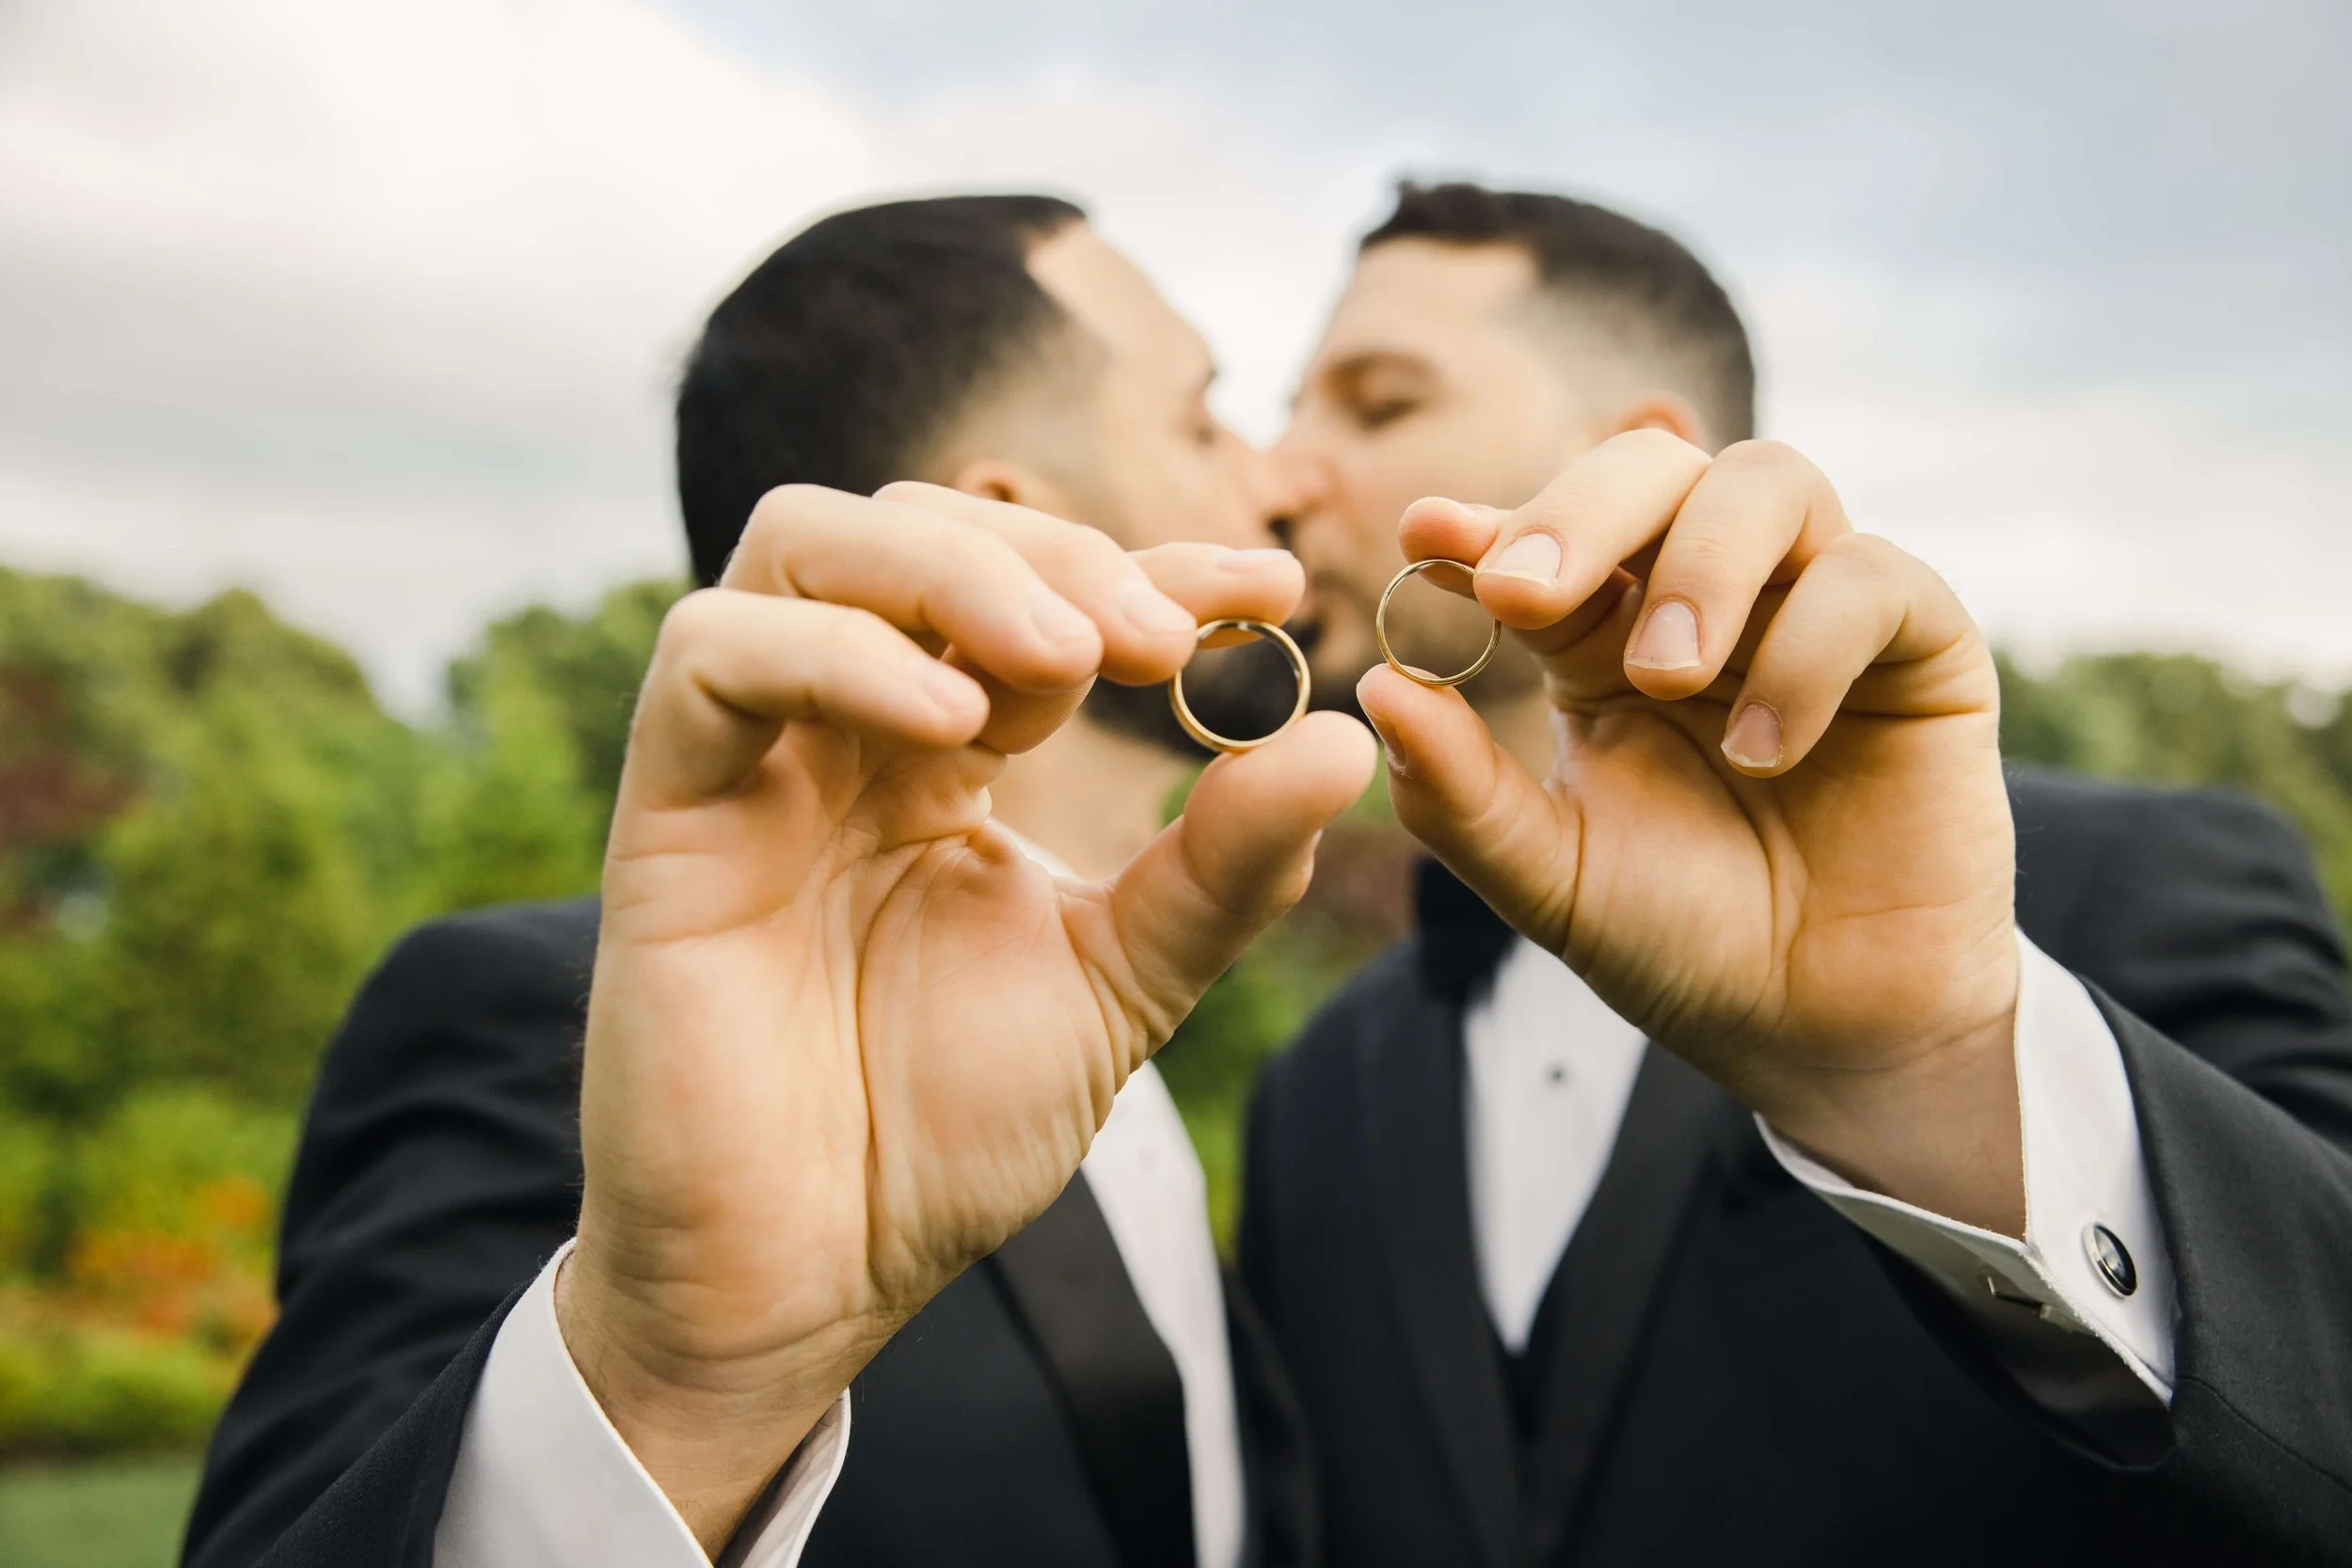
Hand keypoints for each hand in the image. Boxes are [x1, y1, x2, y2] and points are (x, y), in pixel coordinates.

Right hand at [560, 482, 1374, 1548]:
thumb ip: (1223, 866)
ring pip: (806, 546)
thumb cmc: (942, 1133)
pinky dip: (838, 656)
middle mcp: (844, 730)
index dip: (1155, 560)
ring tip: (1068, 662)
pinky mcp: (667, 810)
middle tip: (1160, 642)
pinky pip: (714, 657)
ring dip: (953, 573)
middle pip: (919, 527)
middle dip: (1057, 556)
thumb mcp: (1122, 983)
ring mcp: (752, 759)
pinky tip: (955, 730)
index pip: (1039, 589)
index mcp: (943, 753)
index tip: (1273, 589)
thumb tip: (1346, 743)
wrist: (810, 1274)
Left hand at [1361, 432, 2021, 1234]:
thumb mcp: (1549, 875)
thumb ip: (1462, 791)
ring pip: (1768, 482)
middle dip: (1579, 511)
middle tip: (1525, 591)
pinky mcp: (1921, 644)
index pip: (1546, 540)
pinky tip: (1766, 747)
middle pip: (1652, 468)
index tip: (1427, 535)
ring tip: (1665, 678)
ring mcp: (1814, 606)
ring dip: (1701, 565)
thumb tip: (1377, 689)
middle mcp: (1707, 597)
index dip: (1489, 523)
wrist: (1815, 1030)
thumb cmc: (1680, 940)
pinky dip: (1809, 646)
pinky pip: (1872, 579)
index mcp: (1602, 637)